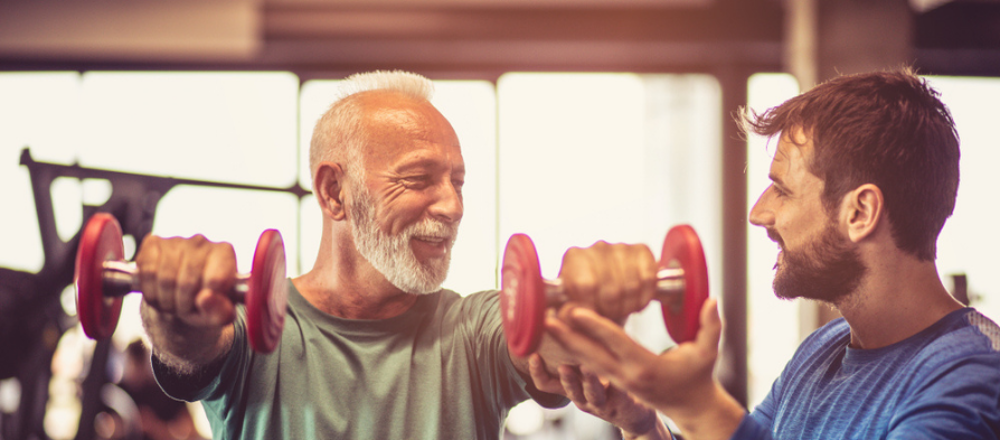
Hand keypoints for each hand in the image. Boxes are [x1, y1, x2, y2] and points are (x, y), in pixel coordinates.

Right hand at [136, 234, 237, 328]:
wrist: (183, 295)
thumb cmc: (206, 302)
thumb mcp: (220, 314)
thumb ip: (221, 311)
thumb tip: (205, 298)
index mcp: (224, 254)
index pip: (215, 280)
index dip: (205, 301)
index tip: (203, 304)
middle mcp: (201, 242)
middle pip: (187, 282)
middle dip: (183, 305)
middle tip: (185, 309)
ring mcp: (176, 240)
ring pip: (165, 279)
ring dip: (165, 301)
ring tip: (173, 303)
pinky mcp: (152, 243)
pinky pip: (147, 271)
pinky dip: (150, 291)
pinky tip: (158, 293)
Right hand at [528, 355, 669, 438]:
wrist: (630, 411)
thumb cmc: (604, 384)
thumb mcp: (585, 368)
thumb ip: (576, 350)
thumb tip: (565, 314)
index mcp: (570, 387)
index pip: (546, 384)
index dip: (537, 372)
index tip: (533, 355)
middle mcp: (581, 396)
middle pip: (569, 389)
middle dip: (565, 376)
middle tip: (562, 364)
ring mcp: (599, 401)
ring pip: (591, 393)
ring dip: (588, 380)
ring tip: (588, 367)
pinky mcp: (619, 401)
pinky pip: (618, 393)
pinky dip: (616, 383)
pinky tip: (618, 372)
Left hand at [545, 299, 744, 439]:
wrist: (691, 407)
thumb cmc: (698, 376)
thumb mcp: (707, 352)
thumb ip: (710, 326)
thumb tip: (712, 300)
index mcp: (646, 367)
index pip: (616, 343)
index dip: (595, 326)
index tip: (576, 311)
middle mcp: (627, 376)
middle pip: (591, 354)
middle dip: (567, 337)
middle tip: (546, 318)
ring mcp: (618, 380)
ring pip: (586, 360)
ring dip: (565, 343)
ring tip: (545, 324)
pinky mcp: (614, 380)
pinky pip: (590, 365)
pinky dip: (573, 351)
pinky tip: (558, 338)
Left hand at [558, 241, 656, 321]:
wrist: (604, 284)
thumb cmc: (583, 296)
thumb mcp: (569, 304)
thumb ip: (566, 311)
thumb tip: (571, 315)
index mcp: (574, 257)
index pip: (586, 286)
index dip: (592, 307)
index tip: (592, 316)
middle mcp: (597, 247)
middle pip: (612, 290)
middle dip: (612, 311)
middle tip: (609, 316)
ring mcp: (621, 247)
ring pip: (631, 287)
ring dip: (628, 307)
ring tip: (620, 311)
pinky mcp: (642, 250)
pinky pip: (648, 279)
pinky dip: (644, 298)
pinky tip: (634, 302)